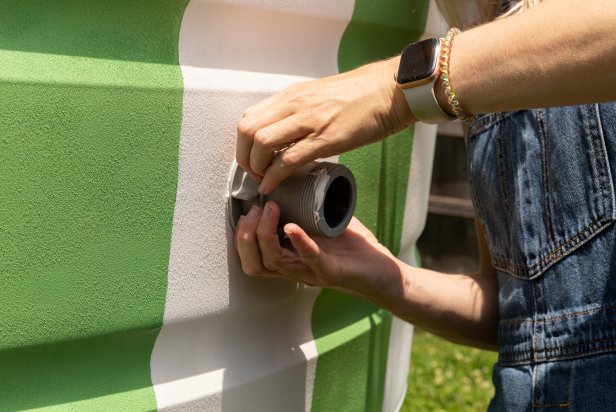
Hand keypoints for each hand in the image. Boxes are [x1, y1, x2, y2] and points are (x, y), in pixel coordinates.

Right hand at [234, 201, 405, 302]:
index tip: (250, 208)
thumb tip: (301, 175)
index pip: (252, 257)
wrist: (383, 272)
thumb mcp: (325, 225)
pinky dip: (299, 241)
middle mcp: (295, 269)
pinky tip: (291, 226)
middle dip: (246, 235)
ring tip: (271, 209)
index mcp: (290, 259)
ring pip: (274, 261)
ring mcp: (311, 272)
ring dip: (266, 233)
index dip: (242, 235)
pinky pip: (310, 259)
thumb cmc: (353, 250)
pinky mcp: (331, 272)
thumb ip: (310, 207)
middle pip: (254, 263)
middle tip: (256, 210)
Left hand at [236, 56, 413, 193]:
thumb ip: (299, 111)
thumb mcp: (319, 96)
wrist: (389, 90)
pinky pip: (288, 159)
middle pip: (247, 130)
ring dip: (257, 168)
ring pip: (262, 144)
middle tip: (254, 173)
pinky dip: (274, 177)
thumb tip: (287, 131)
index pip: (249, 117)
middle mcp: (294, 105)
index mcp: (291, 96)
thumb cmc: (360, 95)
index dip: (243, 143)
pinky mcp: (325, 139)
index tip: (252, 159)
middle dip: (244, 157)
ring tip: (265, 180)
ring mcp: (308, 121)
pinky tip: (273, 186)